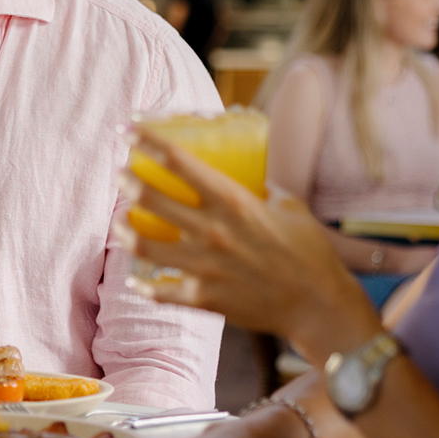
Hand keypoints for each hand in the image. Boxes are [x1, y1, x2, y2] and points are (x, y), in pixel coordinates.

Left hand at [121, 129, 378, 362]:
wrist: (319, 306)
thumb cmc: (309, 253)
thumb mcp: (290, 208)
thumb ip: (266, 190)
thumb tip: (255, 180)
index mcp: (233, 202)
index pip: (178, 162)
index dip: (147, 142)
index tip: (129, 131)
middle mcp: (212, 231)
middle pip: (149, 199)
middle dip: (127, 181)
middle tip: (121, 174)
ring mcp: (203, 266)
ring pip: (142, 244)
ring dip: (123, 229)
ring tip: (119, 220)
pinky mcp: (202, 298)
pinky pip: (158, 290)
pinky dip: (142, 284)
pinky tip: (135, 278)